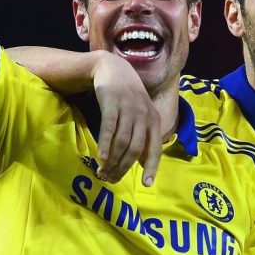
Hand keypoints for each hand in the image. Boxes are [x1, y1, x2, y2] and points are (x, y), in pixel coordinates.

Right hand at [92, 53, 162, 186]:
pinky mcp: (112, 103)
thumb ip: (144, 137)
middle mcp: (144, 116)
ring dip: (112, 160)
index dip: (151, 167)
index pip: (155, 149)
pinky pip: (109, 128)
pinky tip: (99, 157)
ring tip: (102, 172)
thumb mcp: (142, 115)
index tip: (145, 184)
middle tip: (111, 179)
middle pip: (136, 149)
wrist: (114, 69)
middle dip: (123, 168)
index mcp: (154, 121)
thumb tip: (145, 164)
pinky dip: (104, 144)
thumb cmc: (129, 98)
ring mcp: (128, 109)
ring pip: (122, 142)